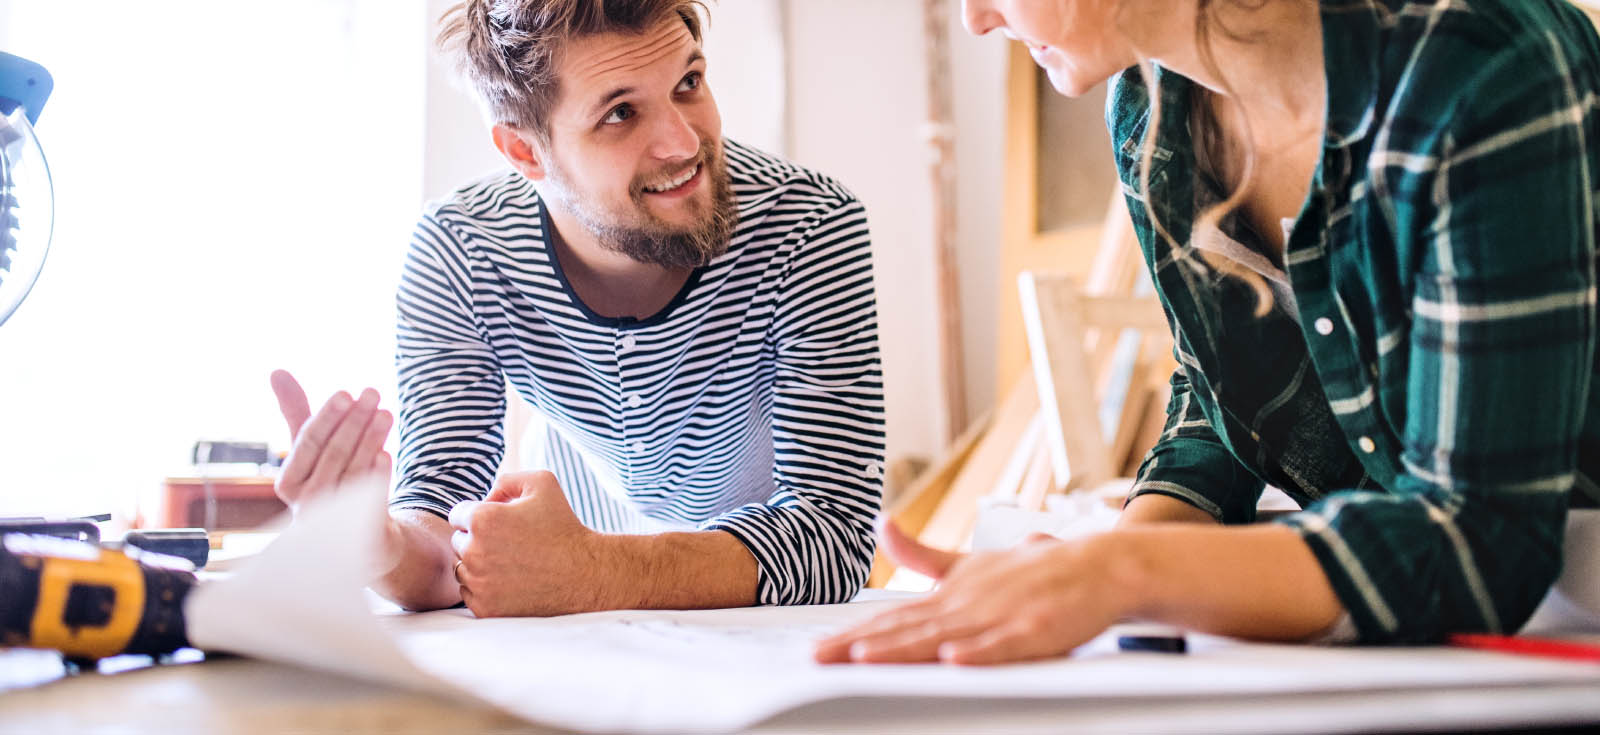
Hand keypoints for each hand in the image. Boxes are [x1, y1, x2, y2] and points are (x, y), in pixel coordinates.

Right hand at [270, 369, 393, 516]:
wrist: (354, 532)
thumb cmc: (326, 478)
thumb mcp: (309, 449)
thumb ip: (295, 412)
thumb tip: (277, 370)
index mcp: (288, 482)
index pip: (308, 443)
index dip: (327, 417)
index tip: (345, 393)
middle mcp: (306, 501)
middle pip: (332, 454)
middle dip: (353, 421)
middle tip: (372, 392)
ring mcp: (333, 519)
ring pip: (353, 471)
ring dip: (370, 440)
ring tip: (386, 413)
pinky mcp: (359, 529)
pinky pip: (368, 499)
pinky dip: (376, 476)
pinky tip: (386, 454)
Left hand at [448, 470, 611, 616]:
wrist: (584, 574)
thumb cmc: (563, 526)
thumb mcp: (543, 483)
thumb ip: (506, 480)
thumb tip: (486, 497)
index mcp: (482, 519)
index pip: (457, 515)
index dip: (480, 517)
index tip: (502, 525)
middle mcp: (474, 551)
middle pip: (458, 543)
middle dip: (478, 541)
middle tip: (510, 545)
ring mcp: (478, 583)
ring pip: (462, 569)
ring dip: (478, 566)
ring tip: (511, 564)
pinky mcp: (484, 607)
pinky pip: (469, 594)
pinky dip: (484, 589)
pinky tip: (510, 582)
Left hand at [813, 520, 1133, 665]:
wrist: (1098, 565)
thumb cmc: (1033, 571)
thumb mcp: (970, 563)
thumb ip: (923, 555)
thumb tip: (883, 525)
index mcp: (951, 593)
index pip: (894, 617)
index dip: (855, 633)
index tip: (819, 648)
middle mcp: (968, 603)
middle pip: (906, 629)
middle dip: (861, 646)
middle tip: (821, 658)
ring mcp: (1000, 616)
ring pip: (944, 637)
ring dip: (905, 649)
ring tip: (866, 658)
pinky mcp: (1035, 629)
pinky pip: (1003, 646)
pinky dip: (978, 653)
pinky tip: (954, 661)